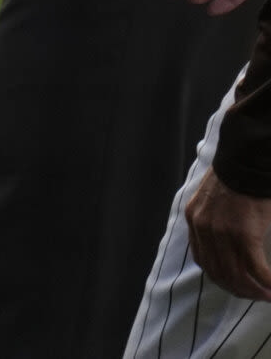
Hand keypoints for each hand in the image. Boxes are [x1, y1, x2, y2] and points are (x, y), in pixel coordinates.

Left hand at [188, 169, 270, 299]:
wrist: (247, 160)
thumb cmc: (237, 176)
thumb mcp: (213, 197)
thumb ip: (213, 217)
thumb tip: (226, 238)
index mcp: (193, 219)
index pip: (203, 260)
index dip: (221, 278)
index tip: (238, 285)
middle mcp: (203, 228)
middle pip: (218, 272)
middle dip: (239, 290)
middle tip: (257, 296)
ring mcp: (222, 232)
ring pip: (236, 275)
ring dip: (254, 291)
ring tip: (268, 296)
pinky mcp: (244, 234)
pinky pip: (256, 268)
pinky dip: (267, 282)